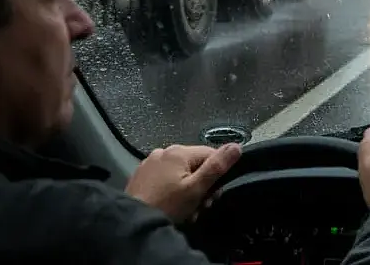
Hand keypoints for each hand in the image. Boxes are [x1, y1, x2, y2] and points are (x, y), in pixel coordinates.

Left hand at [125, 143, 241, 222]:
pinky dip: (171, 189)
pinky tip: (170, 204)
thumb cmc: (167, 205)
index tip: (213, 195)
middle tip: (200, 206)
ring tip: (185, 209)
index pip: (211, 154)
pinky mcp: (140, 175)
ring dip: (187, 188)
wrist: (132, 222)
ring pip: (179, 172)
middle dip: (201, 184)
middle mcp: (163, 151)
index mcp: (179, 152)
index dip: (217, 175)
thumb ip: (217, 166)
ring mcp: (149, 163)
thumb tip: (236, 146)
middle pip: (194, 164)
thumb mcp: (196, 188)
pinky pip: (164, 178)